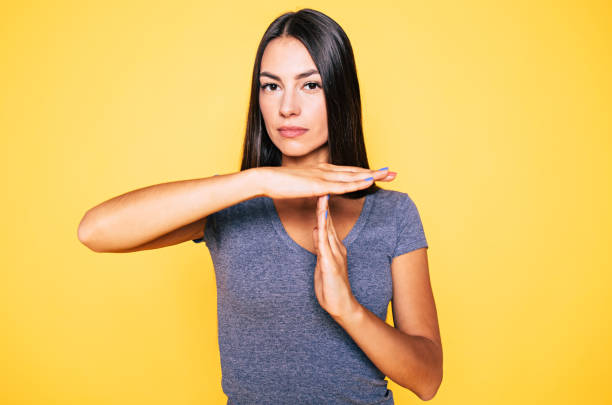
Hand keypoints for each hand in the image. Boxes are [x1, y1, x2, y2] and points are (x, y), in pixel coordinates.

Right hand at [259, 162, 396, 198]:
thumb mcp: (302, 185)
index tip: (380, 173)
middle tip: (393, 173)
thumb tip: (322, 191)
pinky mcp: (318, 184)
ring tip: (387, 175)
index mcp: (322, 170)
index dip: (366, 172)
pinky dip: (357, 183)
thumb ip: (314, 186)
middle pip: (356, 171)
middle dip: (375, 173)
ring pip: (352, 176)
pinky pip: (341, 185)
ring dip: (371, 175)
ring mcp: (323, 176)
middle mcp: (326, 170)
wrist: (266, 179)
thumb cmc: (280, 183)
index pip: (349, 171)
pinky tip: (368, 182)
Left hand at [312, 194, 361, 319]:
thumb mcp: (322, 263)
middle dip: (324, 203)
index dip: (323, 207)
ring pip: (327, 229)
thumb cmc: (332, 287)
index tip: (319, 191)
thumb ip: (320, 246)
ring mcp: (334, 255)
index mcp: (334, 247)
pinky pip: (324, 244)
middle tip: (322, 184)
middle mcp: (336, 248)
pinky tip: (320, 220)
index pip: (327, 223)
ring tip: (322, 195)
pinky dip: (322, 231)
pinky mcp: (330, 264)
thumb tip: (316, 229)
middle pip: (328, 222)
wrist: (342, 306)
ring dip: (324, 212)